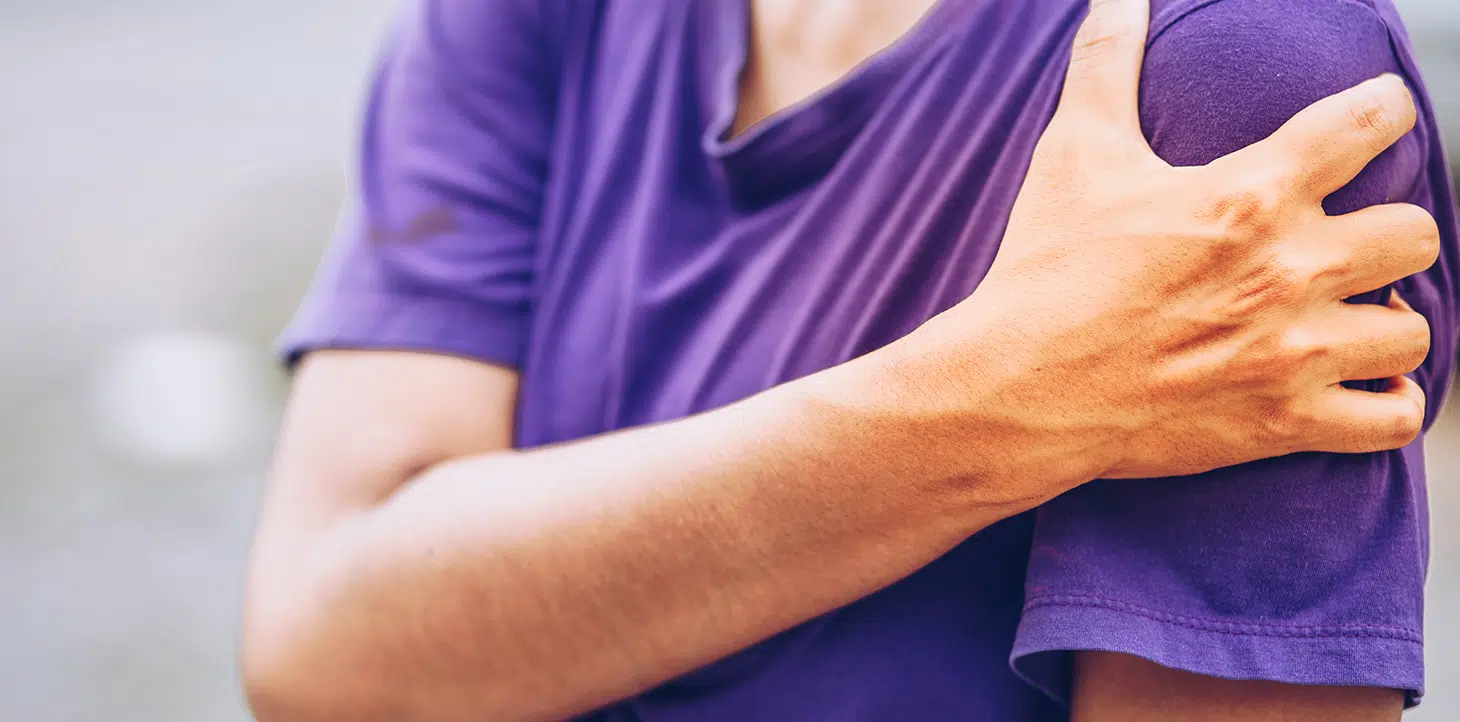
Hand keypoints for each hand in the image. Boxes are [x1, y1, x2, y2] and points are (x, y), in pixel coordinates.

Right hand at [889, 0, 1435, 487]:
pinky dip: (1385, 405)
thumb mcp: (1073, 154)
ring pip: (1412, 331)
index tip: (1367, 123)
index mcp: (1251, 193)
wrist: (1017, 388)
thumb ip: (1105, 66)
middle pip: (1416, 233)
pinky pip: (1391, 419)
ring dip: (1385, 322)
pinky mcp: (1282, 422)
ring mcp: (1293, 352)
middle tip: (1345, 243)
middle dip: (1388, 232)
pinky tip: (1357, 388)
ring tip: (1347, 319)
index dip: (1379, 113)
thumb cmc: (1045, 268)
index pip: (1370, 122)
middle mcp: (1290, 269)